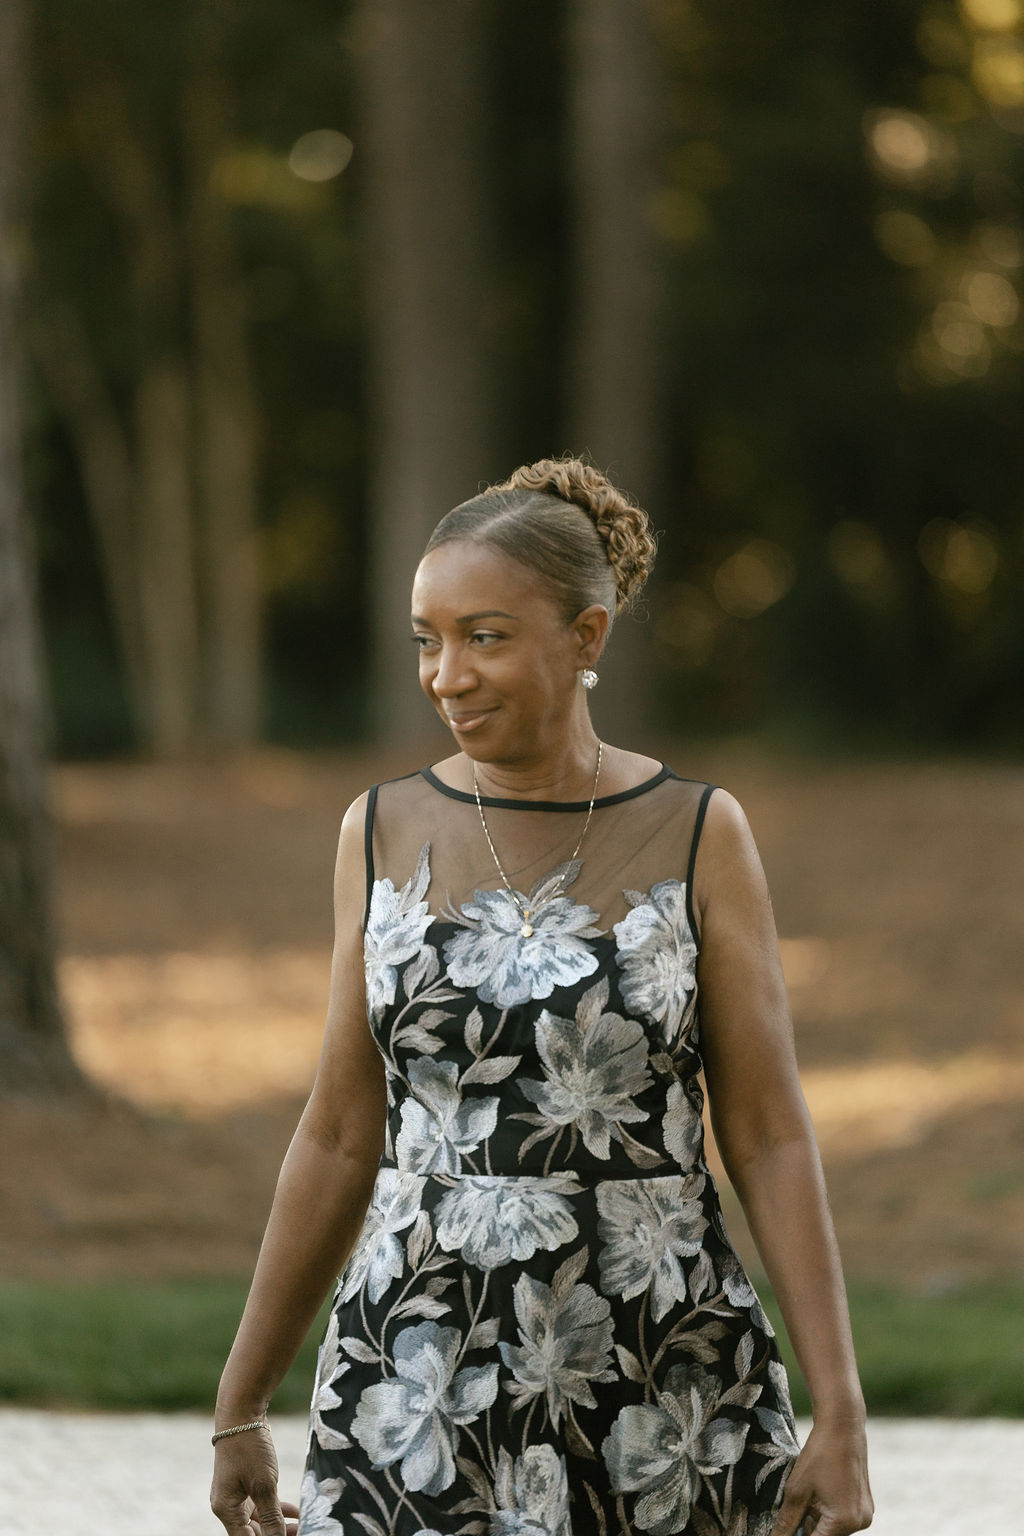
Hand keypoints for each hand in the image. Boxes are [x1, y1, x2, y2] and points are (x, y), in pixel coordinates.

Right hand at [210, 1426, 298, 1535]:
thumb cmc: (249, 1449)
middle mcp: (228, 1506)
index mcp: (226, 1510)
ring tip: (302, 1527)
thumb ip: (271, 1517)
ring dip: (279, 1524)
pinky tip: (296, 1514)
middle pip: (252, 1533)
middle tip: (302, 1533)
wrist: (241, 1414)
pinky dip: (278, 1509)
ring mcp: (236, 1495)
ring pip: (259, 1520)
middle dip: (276, 1535)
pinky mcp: (246, 1484)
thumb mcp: (264, 1485)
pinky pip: (262, 1504)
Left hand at [770, 1420, 872, 1535]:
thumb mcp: (797, 1490)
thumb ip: (786, 1522)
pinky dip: (827, 1511)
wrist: (842, 1426)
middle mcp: (860, 1523)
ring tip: (808, 1494)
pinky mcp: (864, 1504)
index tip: (785, 1528)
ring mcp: (864, 1514)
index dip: (797, 1535)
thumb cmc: (819, 1454)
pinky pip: (841, 1517)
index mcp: (845, 1522)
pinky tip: (818, 1491)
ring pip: (832, 1528)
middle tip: (797, 1504)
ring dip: (816, 1518)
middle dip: (807, 1526)